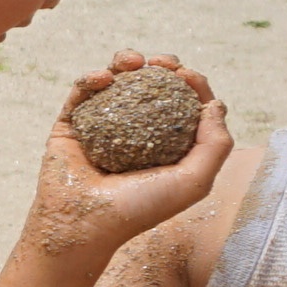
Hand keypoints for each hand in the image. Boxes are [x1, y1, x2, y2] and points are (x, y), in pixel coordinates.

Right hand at [26, 54, 230, 260]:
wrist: (83, 225)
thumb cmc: (140, 210)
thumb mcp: (194, 181)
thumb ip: (216, 144)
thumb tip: (215, 104)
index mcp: (166, 146)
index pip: (184, 105)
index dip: (190, 83)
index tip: (185, 73)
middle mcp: (135, 133)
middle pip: (151, 87)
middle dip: (160, 67)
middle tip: (161, 63)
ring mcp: (101, 127)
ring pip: (117, 83)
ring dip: (125, 62)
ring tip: (131, 61)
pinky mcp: (71, 126)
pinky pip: (81, 94)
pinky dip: (91, 79)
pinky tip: (103, 78)